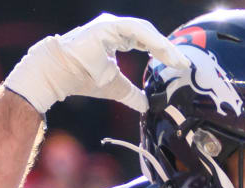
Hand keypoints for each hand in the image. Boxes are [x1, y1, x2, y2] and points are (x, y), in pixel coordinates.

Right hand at [4, 13, 187, 113]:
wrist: (60, 75)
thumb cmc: (83, 79)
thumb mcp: (115, 88)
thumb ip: (132, 94)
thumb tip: (146, 105)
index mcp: (116, 38)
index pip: (146, 42)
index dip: (164, 52)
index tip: (180, 66)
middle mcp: (115, 28)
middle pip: (149, 35)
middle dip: (168, 49)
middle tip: (184, 64)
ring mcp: (111, 25)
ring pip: (145, 31)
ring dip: (164, 46)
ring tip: (177, 60)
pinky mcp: (107, 27)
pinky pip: (136, 31)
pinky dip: (152, 41)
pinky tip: (164, 53)